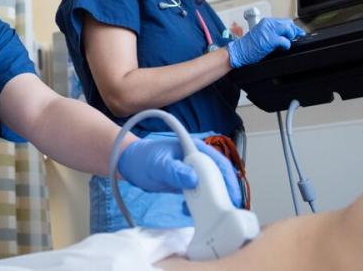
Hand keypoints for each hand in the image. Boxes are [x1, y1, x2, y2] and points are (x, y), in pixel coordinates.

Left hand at [118, 137, 242, 206]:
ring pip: (211, 187)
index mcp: (194, 148)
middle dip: (223, 193)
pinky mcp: (188, 184)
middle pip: (218, 177)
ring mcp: (193, 172)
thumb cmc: (143, 158)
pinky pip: (200, 195)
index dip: (228, 179)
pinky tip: (191, 212)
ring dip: (212, 201)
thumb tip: (194, 179)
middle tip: (226, 210)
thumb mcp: (157, 164)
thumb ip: (173, 171)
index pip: (218, 162)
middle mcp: (198, 159)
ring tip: (210, 214)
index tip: (232, 195)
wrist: (130, 164)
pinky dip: (199, 205)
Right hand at [226, 18, 304, 67]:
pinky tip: (283, 47)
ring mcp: (269, 31)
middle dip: (294, 31)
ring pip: (289, 30)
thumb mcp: (260, 34)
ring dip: (290, 37)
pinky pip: (285, 41)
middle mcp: (268, 24)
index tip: (297, 32)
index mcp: (266, 22)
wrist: (238, 51)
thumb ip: (271, 31)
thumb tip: (285, 34)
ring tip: (286, 43)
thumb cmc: (247, 46)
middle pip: (289, 24)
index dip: (292, 27)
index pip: (284, 21)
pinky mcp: (270, 40)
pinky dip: (286, 45)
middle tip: (296, 37)